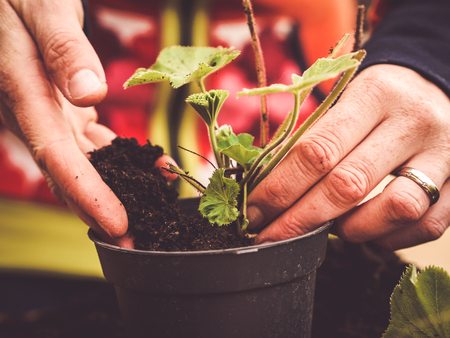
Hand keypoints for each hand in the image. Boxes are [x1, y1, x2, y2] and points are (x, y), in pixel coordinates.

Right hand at [0, 0, 140, 246]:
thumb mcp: (42, 7)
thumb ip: (62, 47)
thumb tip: (89, 92)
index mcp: (24, 92)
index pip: (57, 156)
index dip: (87, 194)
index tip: (117, 224)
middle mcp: (34, 111)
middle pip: (68, 172)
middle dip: (101, 208)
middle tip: (136, 239)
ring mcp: (48, 111)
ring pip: (81, 162)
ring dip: (114, 187)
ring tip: (150, 207)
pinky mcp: (62, 107)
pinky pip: (90, 141)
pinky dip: (120, 157)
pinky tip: (148, 165)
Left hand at [247, 64, 449, 249]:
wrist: (437, 86)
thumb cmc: (378, 100)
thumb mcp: (345, 102)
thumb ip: (313, 140)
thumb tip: (268, 188)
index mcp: (373, 95)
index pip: (316, 151)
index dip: (279, 188)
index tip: (254, 211)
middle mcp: (413, 122)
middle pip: (347, 185)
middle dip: (299, 220)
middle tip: (271, 236)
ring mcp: (445, 153)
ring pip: (395, 209)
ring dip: (351, 230)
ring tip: (329, 228)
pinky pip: (427, 225)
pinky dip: (389, 238)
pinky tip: (367, 232)